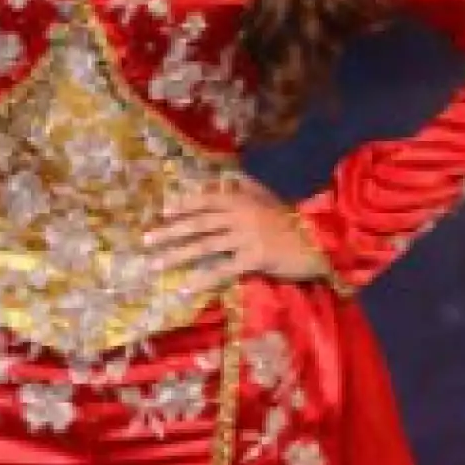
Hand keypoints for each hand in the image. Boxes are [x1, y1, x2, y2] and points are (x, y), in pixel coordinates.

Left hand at [142, 175, 328, 286]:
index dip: (182, 206)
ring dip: (177, 255)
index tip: (162, 213)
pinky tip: (186, 288)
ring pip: (204, 246)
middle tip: (145, 241)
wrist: (320, 239)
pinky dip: (203, 279)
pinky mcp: (255, 257)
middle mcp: (240, 215)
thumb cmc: (293, 221)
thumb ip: (247, 186)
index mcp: (242, 200)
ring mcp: (247, 236)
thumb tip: (226, 176)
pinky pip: (223, 270)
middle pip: (197, 223)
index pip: (205, 200)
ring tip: (155, 265)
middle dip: (169, 232)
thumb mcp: (269, 198)